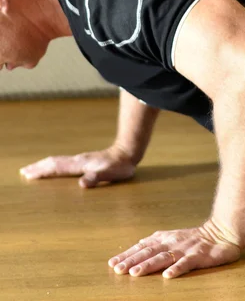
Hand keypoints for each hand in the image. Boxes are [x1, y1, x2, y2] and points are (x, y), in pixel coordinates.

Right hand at [19, 145, 136, 187]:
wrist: (127, 153)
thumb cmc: (120, 166)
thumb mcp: (109, 174)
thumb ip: (96, 178)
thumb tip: (82, 184)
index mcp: (79, 164)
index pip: (56, 167)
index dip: (42, 171)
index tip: (27, 174)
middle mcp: (77, 160)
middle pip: (53, 162)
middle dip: (38, 167)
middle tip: (24, 172)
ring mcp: (81, 159)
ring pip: (58, 161)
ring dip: (45, 165)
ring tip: (34, 169)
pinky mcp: (86, 161)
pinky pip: (65, 163)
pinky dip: (55, 165)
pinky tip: (56, 169)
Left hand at [108, 219, 241, 278]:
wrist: (222, 233)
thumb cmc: (197, 238)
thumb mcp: (174, 237)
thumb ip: (157, 242)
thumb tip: (137, 245)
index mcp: (165, 238)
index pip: (143, 247)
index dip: (128, 255)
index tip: (113, 263)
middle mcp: (173, 242)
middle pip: (149, 252)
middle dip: (132, 261)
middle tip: (118, 270)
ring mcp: (185, 249)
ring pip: (164, 257)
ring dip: (148, 265)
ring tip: (135, 273)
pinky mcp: (199, 255)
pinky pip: (186, 263)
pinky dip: (177, 268)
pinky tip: (168, 276)